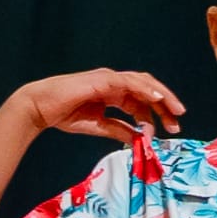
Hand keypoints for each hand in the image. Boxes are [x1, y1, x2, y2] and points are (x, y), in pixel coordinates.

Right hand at [22, 70, 188, 140]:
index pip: (142, 101)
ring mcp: (108, 79)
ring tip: (174, 110)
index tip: (165, 132)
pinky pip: (129, 83)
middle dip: (165, 104)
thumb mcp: (97, 126)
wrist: (38, 108)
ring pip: (143, 82)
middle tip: (178, 121)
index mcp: (112, 93)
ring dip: (161, 96)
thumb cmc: (62, 115)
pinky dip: (145, 90)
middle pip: (148, 89)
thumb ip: (118, 130)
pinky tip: (155, 98)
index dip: (156, 115)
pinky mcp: (102, 79)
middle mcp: (113, 83)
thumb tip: (139, 139)